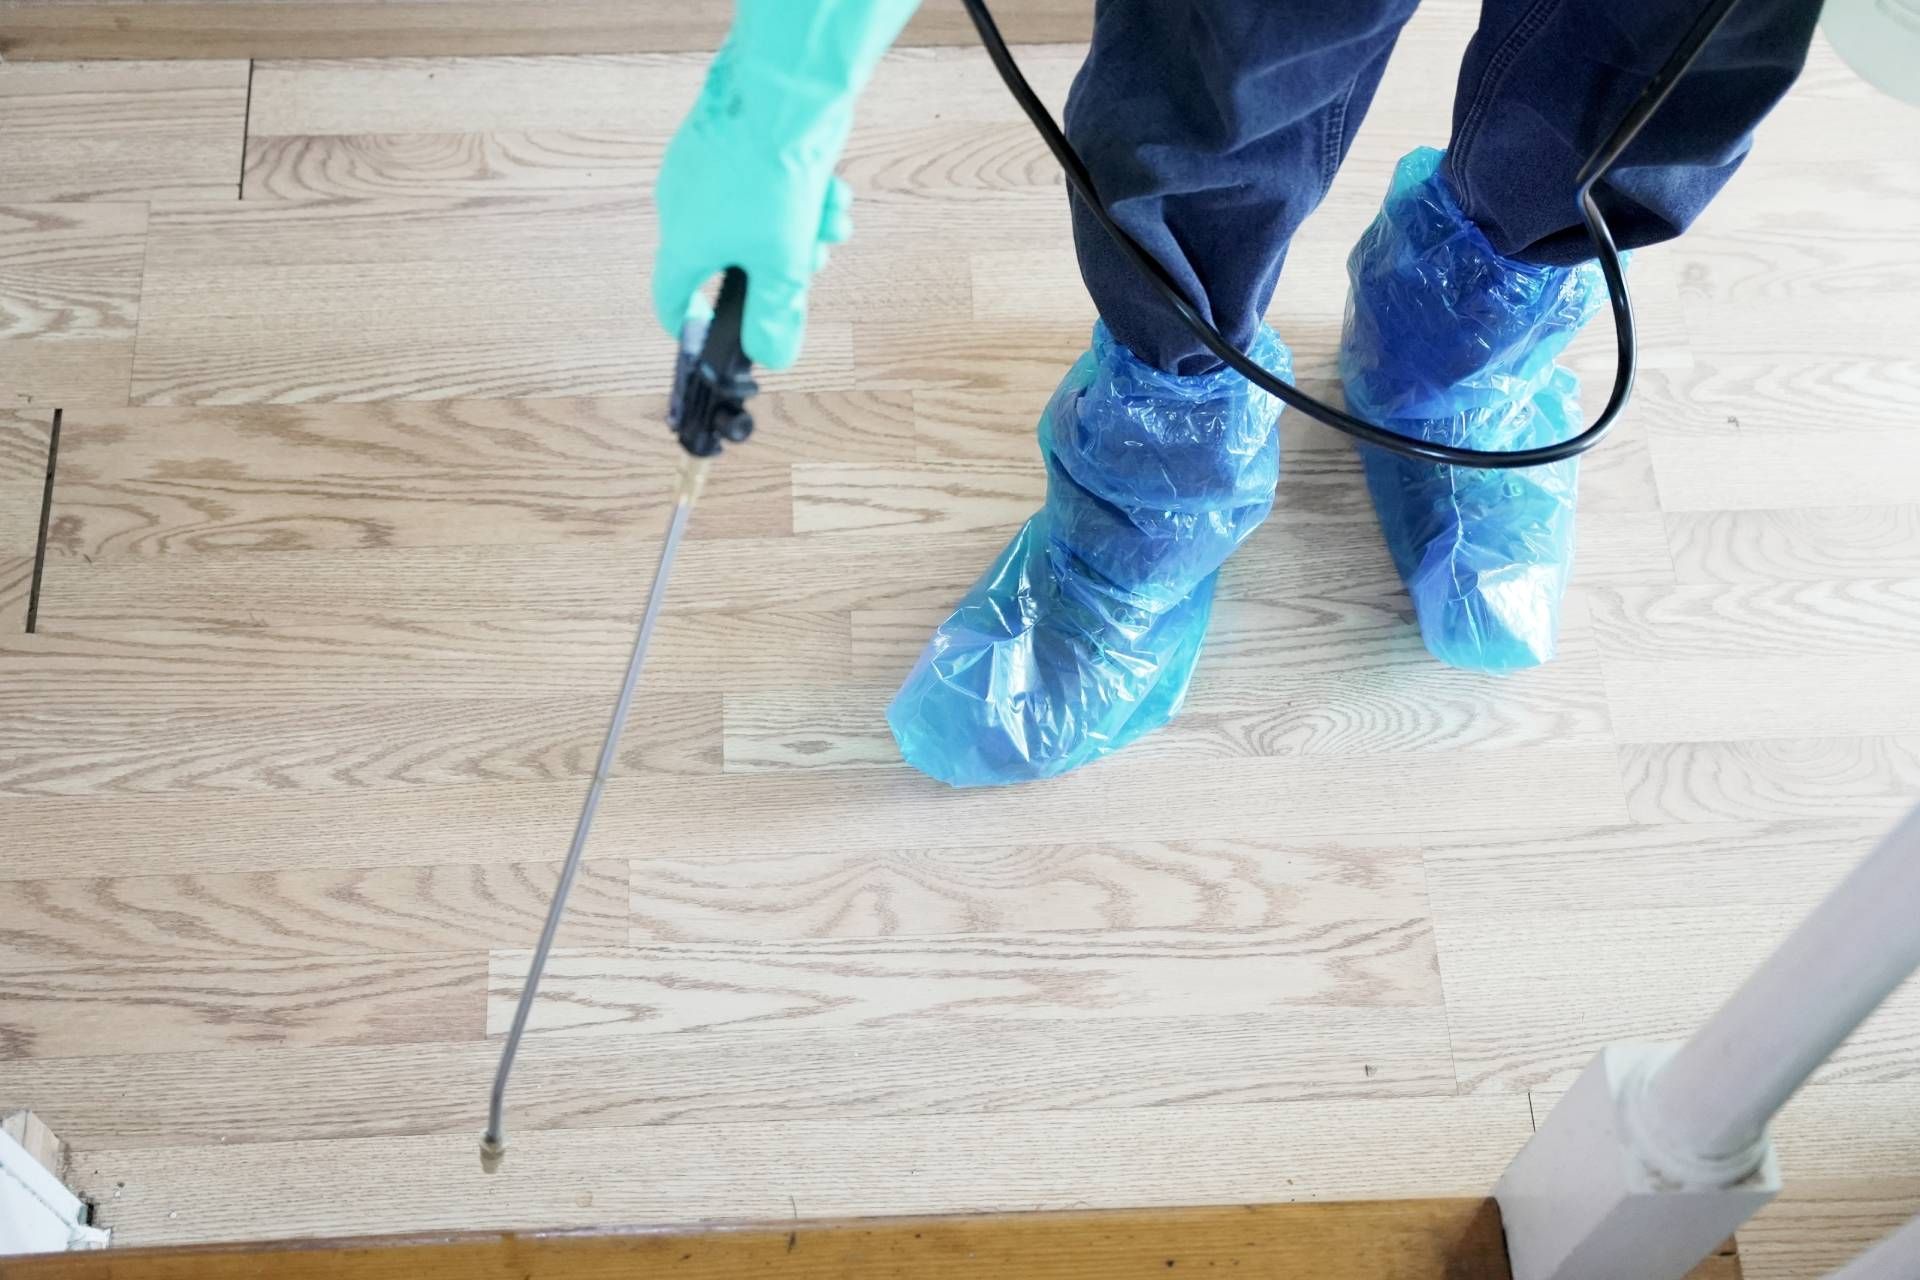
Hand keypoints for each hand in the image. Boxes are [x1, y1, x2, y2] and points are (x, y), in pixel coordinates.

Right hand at [651, 49, 856, 370]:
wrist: (782, 89)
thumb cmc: (771, 178)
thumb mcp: (783, 263)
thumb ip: (776, 312)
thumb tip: (772, 355)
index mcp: (684, 243)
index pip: (669, 298)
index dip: (689, 324)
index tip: (713, 335)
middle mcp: (684, 206)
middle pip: (731, 259)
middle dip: (780, 265)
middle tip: (812, 261)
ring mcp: (705, 168)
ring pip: (756, 218)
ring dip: (801, 227)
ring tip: (832, 220)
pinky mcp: (730, 139)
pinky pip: (763, 180)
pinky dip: (799, 191)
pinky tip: (832, 191)